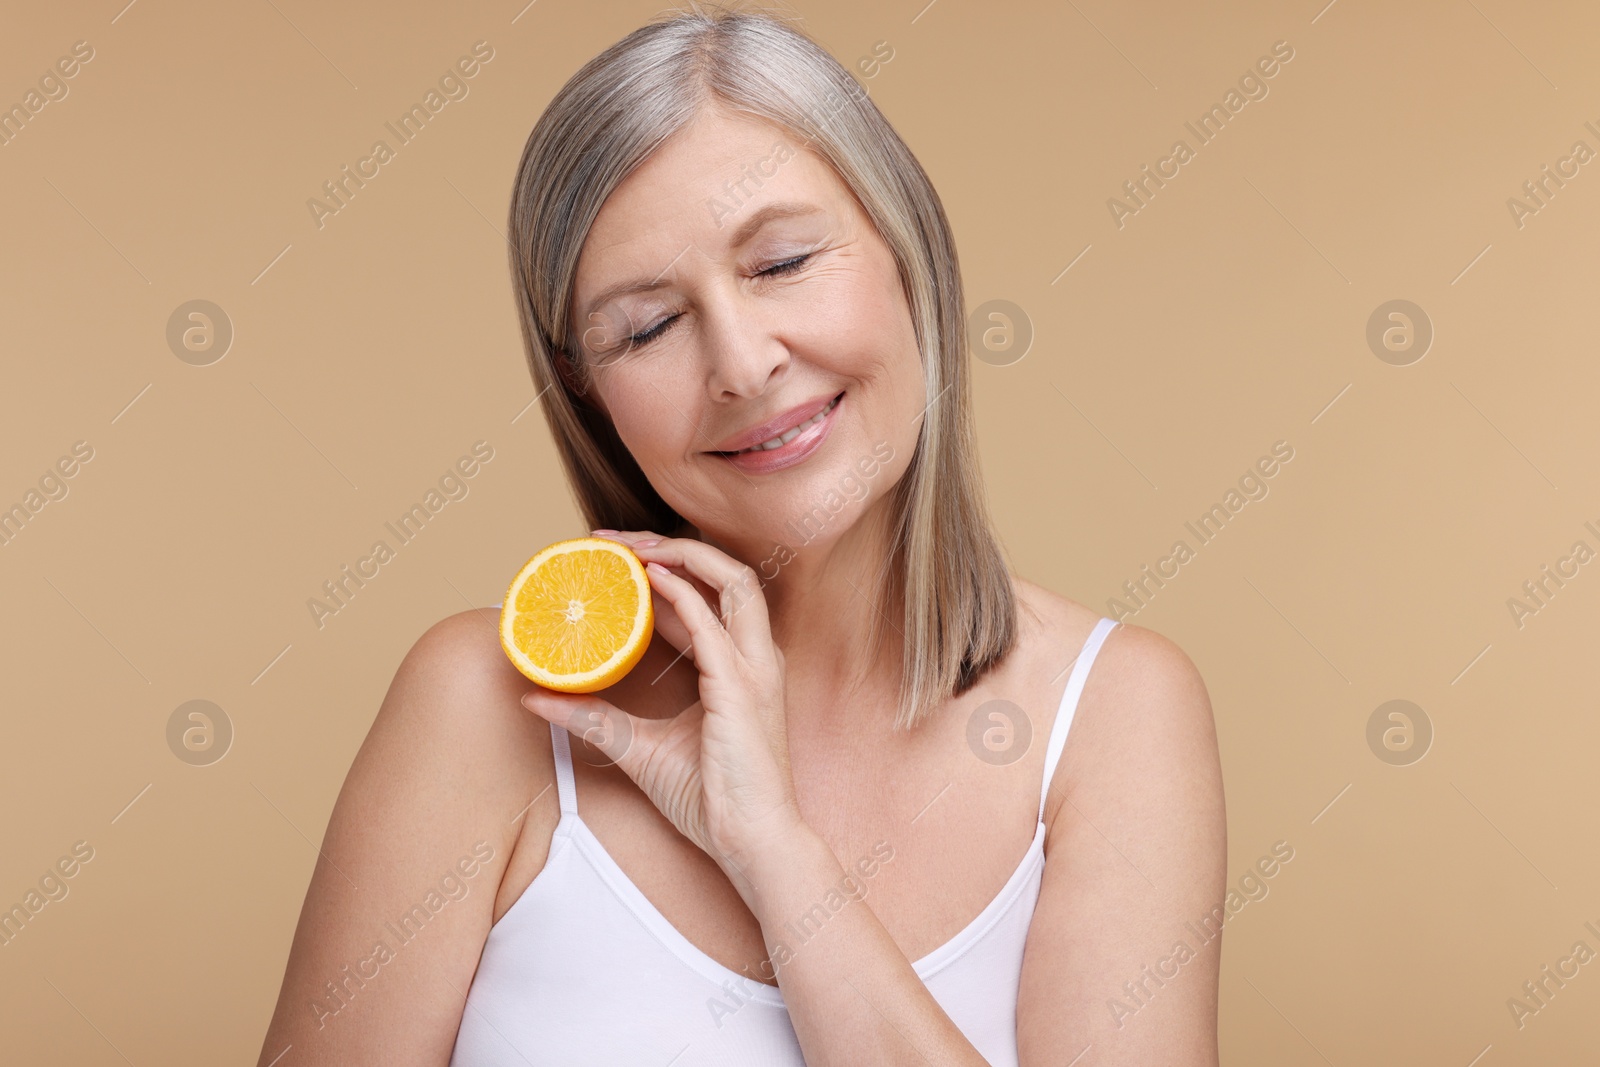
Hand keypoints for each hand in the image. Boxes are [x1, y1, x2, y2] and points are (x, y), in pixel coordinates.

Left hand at [519, 530, 804, 883]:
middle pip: (727, 574)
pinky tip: (647, 578)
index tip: (615, 558)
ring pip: (733, 581)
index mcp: (740, 667)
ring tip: (631, 547)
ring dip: (681, 554)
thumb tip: (534, 695)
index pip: (707, 599)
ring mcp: (755, 669)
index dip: (664, 570)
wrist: (749, 842)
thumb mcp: (637, 747)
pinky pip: (712, 623)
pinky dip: (681, 592)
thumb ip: (593, 716)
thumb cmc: (710, 799)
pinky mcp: (742, 687)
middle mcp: (755, 658)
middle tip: (614, 541)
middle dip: (673, 546)